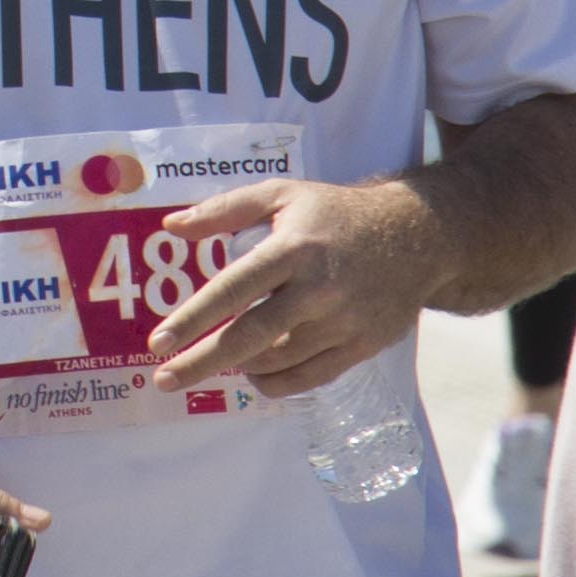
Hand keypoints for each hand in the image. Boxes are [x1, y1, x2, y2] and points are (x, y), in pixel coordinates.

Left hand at [144, 175, 438, 396]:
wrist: (417, 236)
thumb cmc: (336, 214)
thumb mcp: (282, 194)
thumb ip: (225, 209)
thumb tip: (172, 226)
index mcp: (294, 248)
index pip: (234, 289)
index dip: (193, 318)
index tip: (158, 342)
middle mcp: (318, 289)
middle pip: (250, 336)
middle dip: (201, 361)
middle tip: (164, 378)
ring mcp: (343, 322)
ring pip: (276, 361)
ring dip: (238, 366)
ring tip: (213, 361)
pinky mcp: (362, 346)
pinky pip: (309, 377)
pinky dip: (275, 382)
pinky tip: (253, 374)